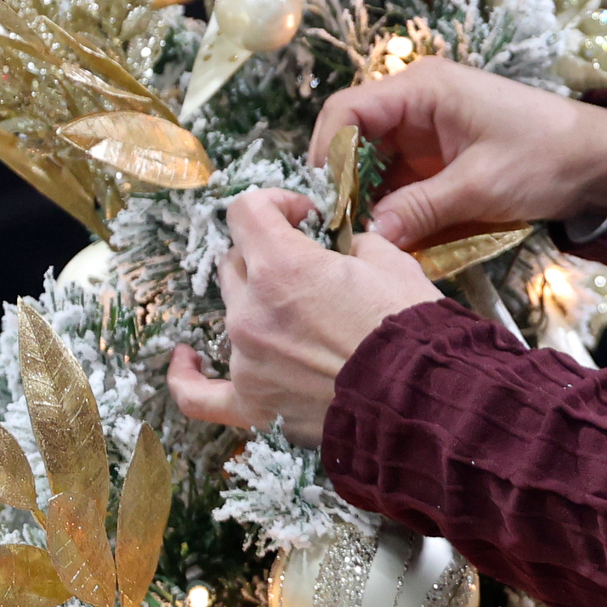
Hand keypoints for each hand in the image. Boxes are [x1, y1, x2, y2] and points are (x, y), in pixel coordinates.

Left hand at [168, 189, 438, 446]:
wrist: (421, 397)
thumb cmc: (410, 327)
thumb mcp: (392, 262)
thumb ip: (354, 246)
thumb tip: (344, 249)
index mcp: (281, 266)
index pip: (246, 211)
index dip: (277, 203)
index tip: (306, 218)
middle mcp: (250, 310)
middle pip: (236, 262)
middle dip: (270, 254)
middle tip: (312, 267)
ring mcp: (246, 359)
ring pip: (231, 313)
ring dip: (258, 303)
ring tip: (296, 314)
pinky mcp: (252, 403)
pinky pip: (199, 394)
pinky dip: (186, 375)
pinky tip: (185, 359)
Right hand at [309, 56, 606, 246]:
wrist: (601, 161)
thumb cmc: (546, 156)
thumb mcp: (481, 185)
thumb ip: (421, 209)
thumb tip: (368, 237)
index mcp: (422, 89)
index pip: (346, 111)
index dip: (328, 155)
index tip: (324, 204)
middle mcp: (416, 104)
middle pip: (354, 141)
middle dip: (345, 186)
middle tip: (341, 233)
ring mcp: (425, 132)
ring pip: (374, 167)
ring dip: (368, 203)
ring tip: (363, 243)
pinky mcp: (438, 159)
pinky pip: (399, 182)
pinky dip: (394, 209)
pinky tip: (392, 239)